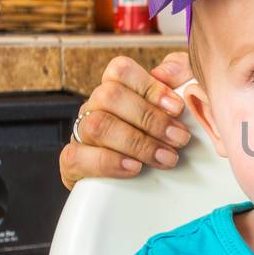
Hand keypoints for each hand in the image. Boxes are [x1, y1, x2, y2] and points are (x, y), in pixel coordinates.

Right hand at [60, 53, 194, 188]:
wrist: (144, 184)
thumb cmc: (164, 136)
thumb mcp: (180, 103)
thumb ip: (180, 75)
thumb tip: (165, 72)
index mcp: (116, 88)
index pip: (121, 70)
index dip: (150, 86)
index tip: (178, 108)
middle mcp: (95, 107)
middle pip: (109, 96)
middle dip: (149, 119)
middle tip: (179, 138)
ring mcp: (81, 134)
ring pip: (96, 125)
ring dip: (136, 143)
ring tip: (165, 157)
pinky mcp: (73, 163)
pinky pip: (76, 157)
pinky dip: (108, 163)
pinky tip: (134, 168)